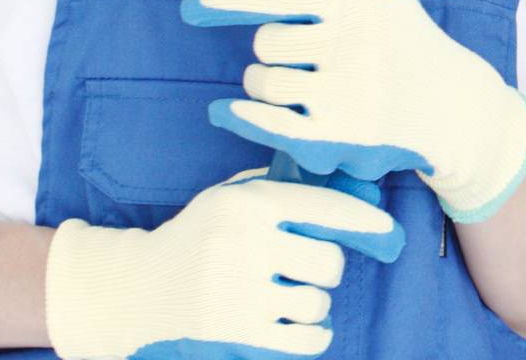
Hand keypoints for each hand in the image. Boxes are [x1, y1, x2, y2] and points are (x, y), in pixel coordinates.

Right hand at [45, 168, 401, 358]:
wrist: (136, 288)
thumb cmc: (198, 234)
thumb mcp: (231, 198)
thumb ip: (280, 190)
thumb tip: (347, 183)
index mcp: (248, 204)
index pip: (323, 208)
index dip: (364, 220)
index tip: (390, 231)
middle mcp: (243, 245)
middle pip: (327, 261)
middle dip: (329, 266)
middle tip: (314, 267)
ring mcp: (236, 293)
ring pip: (315, 302)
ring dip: (316, 304)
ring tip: (298, 297)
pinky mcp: (232, 334)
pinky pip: (301, 341)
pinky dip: (313, 336)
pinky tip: (304, 327)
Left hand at [183, 0, 525, 222]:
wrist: (451, 106)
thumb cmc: (404, 40)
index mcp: (358, 0)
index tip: (191, 8)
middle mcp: (353, 44)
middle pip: (265, 43)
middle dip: (270, 48)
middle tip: (298, 54)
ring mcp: (346, 94)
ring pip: (263, 84)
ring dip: (264, 84)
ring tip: (296, 85)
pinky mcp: (338, 139)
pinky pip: (267, 124)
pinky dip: (240, 116)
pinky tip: (227, 110)